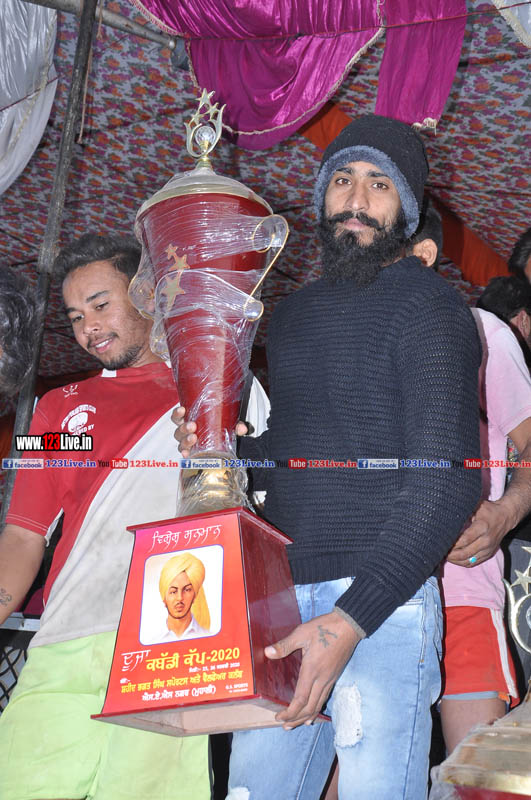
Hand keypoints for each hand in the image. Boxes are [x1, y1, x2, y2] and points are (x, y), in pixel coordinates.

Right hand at [171, 406, 248, 456]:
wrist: (222, 441)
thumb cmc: (219, 428)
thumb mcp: (227, 423)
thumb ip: (235, 424)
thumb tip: (243, 428)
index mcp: (189, 421)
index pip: (177, 417)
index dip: (177, 413)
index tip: (182, 409)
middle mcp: (185, 433)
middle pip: (178, 432)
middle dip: (183, 428)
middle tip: (192, 426)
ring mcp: (188, 445)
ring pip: (180, 443)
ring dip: (185, 441)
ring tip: (193, 438)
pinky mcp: (192, 454)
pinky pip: (186, 455)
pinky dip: (186, 455)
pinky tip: (187, 455)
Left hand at [265, 610, 359, 728]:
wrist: (348, 626)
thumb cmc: (325, 628)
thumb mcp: (302, 633)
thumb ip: (285, 645)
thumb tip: (267, 653)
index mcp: (312, 670)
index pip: (301, 700)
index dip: (290, 712)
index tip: (278, 717)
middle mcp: (322, 679)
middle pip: (309, 707)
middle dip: (296, 719)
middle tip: (284, 725)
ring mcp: (330, 679)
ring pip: (318, 705)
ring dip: (306, 716)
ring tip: (295, 724)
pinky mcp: (334, 677)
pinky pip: (324, 698)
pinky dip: (316, 709)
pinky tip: (312, 712)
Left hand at [447, 499, 511, 565]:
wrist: (505, 517)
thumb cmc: (488, 510)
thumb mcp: (475, 507)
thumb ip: (463, 512)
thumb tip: (446, 516)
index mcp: (482, 527)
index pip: (465, 540)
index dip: (452, 544)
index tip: (442, 543)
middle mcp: (486, 540)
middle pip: (465, 553)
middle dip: (451, 554)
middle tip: (441, 551)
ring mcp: (488, 549)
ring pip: (469, 561)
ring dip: (456, 561)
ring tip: (446, 556)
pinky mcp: (489, 554)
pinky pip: (474, 563)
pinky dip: (463, 563)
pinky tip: (455, 559)